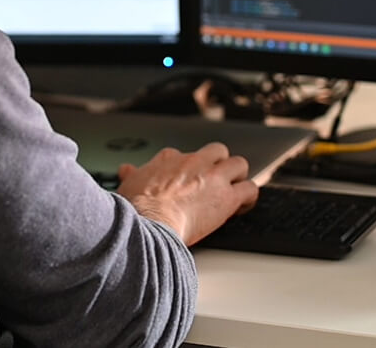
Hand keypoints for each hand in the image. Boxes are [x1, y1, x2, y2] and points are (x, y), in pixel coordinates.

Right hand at [116, 142, 258, 244]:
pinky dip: (249, 197)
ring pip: (238, 164)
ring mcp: (212, 177)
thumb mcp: (127, 185)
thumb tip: (125, 170)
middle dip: (219, 164)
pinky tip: (243, 206)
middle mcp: (194, 162)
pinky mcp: (227, 197)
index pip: (183, 155)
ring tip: (234, 191)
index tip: (186, 182)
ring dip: (238, 177)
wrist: (149, 224)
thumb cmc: (136, 209)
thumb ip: (131, 176)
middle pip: (217, 151)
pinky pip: (250, 188)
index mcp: (169, 160)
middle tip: (216, 182)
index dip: (187, 169)